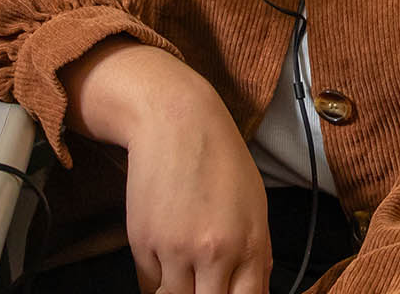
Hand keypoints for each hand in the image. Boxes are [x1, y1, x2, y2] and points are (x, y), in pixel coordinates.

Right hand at [61, 41, 272, 293]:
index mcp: (249, 245)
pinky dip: (159, 283)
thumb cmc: (221, 159)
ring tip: (187, 277)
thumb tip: (254, 292)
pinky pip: (150, 286)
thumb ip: (257, 256)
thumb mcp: (255, 206)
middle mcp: (214, 254)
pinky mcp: (143, 244)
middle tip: (204, 286)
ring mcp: (176, 251)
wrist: (175, 122)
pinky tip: (167, 262)